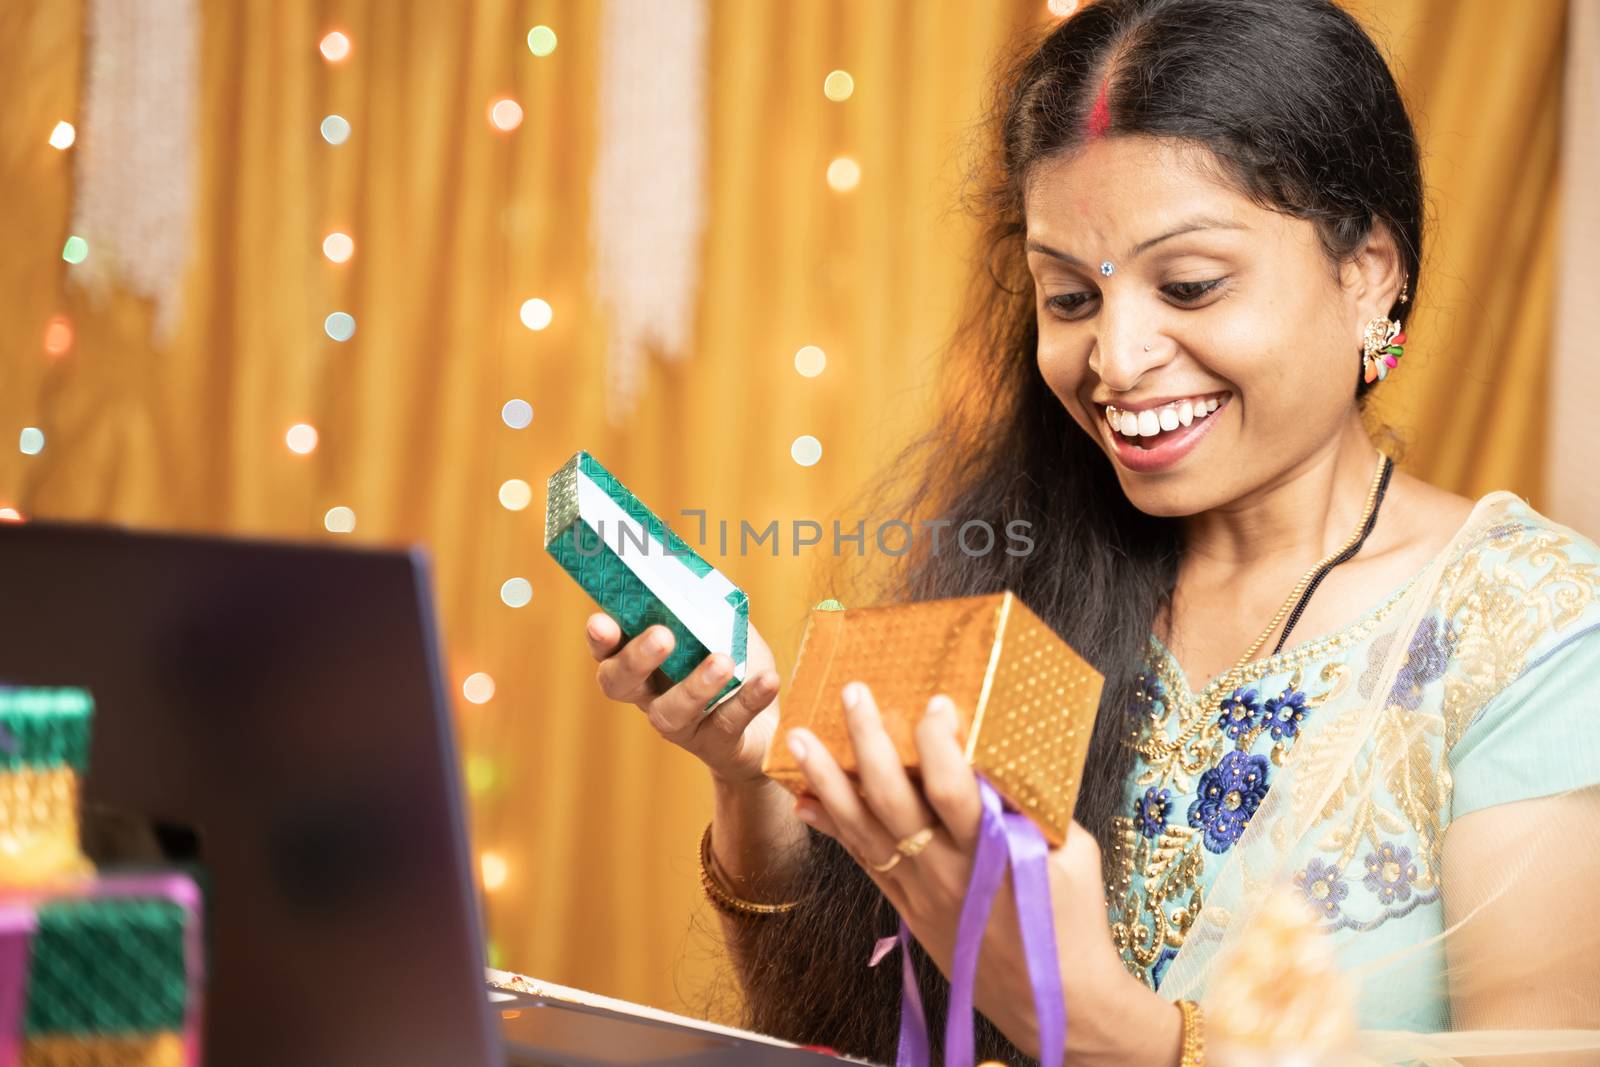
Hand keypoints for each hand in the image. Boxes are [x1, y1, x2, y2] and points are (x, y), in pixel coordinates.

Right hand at [586, 614, 782, 785]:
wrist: (767, 724)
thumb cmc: (734, 664)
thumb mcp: (724, 627)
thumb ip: (711, 604)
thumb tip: (704, 577)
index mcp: (644, 662)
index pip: (608, 650)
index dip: (600, 639)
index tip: (600, 621)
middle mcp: (652, 696)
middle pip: (622, 684)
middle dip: (636, 659)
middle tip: (662, 636)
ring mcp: (682, 725)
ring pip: (671, 713)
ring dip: (694, 685)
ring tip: (722, 661)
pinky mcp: (718, 744)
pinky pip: (728, 723)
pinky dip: (749, 699)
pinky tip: (768, 679)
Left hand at [784, 682, 1180, 1063]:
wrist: (1053, 1000)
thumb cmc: (1072, 923)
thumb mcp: (1071, 854)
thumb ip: (1033, 805)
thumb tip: (1001, 754)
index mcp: (992, 851)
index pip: (953, 789)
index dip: (939, 744)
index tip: (934, 703)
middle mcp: (946, 869)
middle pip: (892, 800)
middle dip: (867, 743)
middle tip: (853, 694)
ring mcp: (919, 891)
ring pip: (861, 829)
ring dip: (826, 781)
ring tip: (798, 738)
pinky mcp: (907, 909)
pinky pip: (862, 861)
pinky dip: (832, 828)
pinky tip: (806, 801)